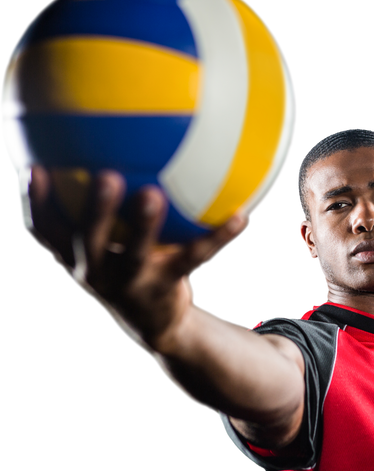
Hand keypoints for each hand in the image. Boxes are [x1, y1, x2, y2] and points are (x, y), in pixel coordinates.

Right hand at [26, 165, 251, 345]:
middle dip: (94, 210)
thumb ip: (102, 207)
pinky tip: (242, 216)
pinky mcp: (166, 286)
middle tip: (104, 175)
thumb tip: (113, 149)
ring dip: (143, 225)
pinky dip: (220, 236)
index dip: (35, 202)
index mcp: (77, 256)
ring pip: (135, 253)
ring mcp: (131, 283)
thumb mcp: (107, 243)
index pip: (45, 230)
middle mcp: (97, 272)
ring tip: (153, 194)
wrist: (154, 322)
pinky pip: (195, 256)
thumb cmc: (128, 267)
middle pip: (87, 240)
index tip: (33, 166)